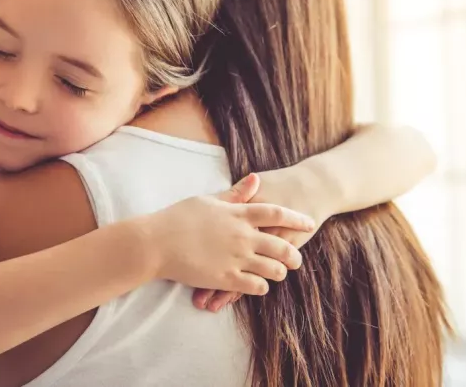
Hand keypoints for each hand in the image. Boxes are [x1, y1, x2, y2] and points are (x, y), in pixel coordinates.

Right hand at [144, 173, 315, 295]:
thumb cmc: (179, 217)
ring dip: (280, 272)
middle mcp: (242, 236)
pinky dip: (262, 287)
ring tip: (278, 273)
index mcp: (238, 214)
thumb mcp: (208, 199)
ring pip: (273, 269)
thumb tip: (256, 179)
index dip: (296, 218)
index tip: (310, 223)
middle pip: (282, 245)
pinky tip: (259, 285)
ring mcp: (235, 258)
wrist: (156, 242)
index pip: (276, 213)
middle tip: (297, 259)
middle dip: (294, 254)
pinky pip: (255, 286)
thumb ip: (235, 194)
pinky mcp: (226, 279)